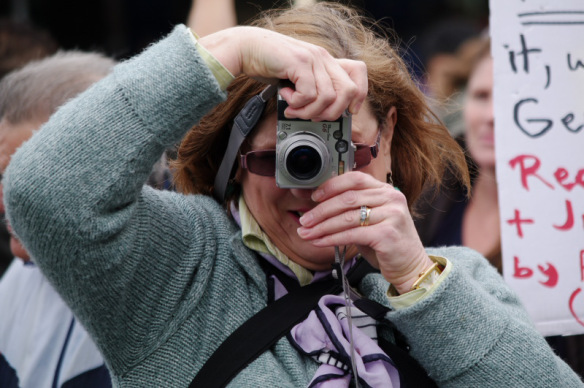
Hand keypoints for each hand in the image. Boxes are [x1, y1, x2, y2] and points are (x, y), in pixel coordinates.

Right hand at [198, 26, 367, 120]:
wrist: (247, 48)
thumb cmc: (271, 64)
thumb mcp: (299, 77)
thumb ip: (314, 88)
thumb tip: (326, 111)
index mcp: (326, 60)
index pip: (358, 72)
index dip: (359, 95)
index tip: (347, 110)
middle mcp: (323, 57)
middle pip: (349, 91)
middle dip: (332, 113)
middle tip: (312, 115)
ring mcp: (312, 58)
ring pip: (327, 98)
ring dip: (309, 111)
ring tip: (293, 108)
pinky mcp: (299, 63)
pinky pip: (308, 94)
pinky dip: (297, 103)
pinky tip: (286, 97)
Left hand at [297, 172, 433, 293]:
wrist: (410, 266)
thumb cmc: (386, 242)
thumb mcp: (369, 220)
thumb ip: (350, 209)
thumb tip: (317, 206)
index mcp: (385, 190)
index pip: (354, 179)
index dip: (331, 186)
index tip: (313, 196)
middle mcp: (391, 198)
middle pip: (348, 198)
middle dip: (321, 210)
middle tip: (305, 220)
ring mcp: (392, 215)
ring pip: (347, 216)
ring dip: (322, 226)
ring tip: (307, 233)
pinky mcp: (388, 234)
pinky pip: (352, 234)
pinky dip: (332, 238)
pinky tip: (320, 242)